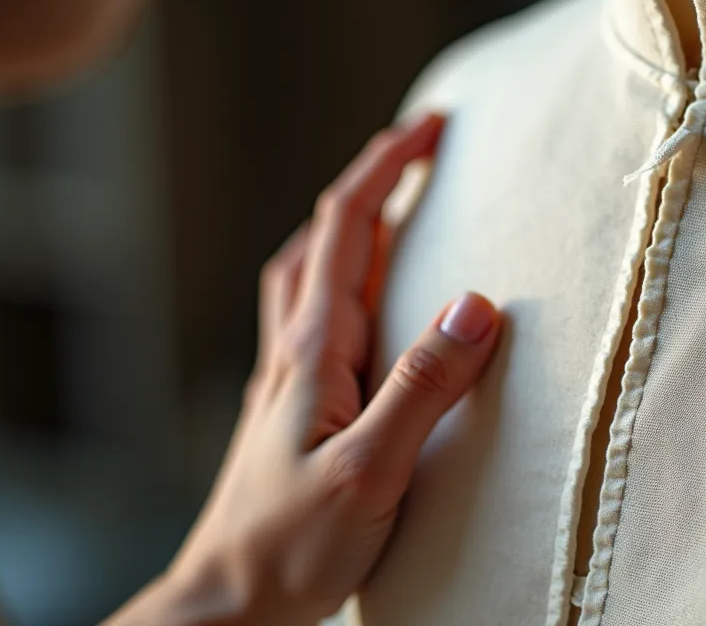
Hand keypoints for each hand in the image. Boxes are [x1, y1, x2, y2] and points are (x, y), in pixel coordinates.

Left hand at [107, 113, 502, 624]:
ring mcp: (288, 380)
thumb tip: (478, 304)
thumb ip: (424, 387)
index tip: (434, 126)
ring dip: (350, 225)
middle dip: (375, 180)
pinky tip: (358, 304)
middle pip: (326, 236)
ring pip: (312, 272)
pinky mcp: (293, 409)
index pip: (348, 227)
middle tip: (423, 148)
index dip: (388, 165)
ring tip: (391, 204)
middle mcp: (295, 352)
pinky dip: (342, 278)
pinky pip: (316, 316)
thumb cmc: (291, 547)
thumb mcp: (372, 470)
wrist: (228, 603)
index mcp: (315, 351)